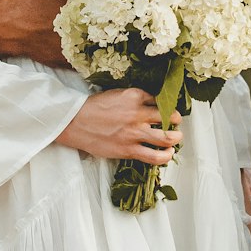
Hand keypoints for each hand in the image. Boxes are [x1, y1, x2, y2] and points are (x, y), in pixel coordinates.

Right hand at [56, 89, 183, 162]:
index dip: (167, 105)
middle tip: (176, 123)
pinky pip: (154, 156)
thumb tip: (150, 104)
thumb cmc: (93, 108)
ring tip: (176, 138)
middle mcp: (137, 113)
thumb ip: (134, 98)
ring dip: (175, 138)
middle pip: (169, 117)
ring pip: (166, 138)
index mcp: (134, 95)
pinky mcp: (129, 149)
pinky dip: (165, 156)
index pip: (160, 99)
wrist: (74, 122)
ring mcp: (134, 133)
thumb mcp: (116, 94)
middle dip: (176, 120)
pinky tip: (168, 154)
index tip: (168, 109)